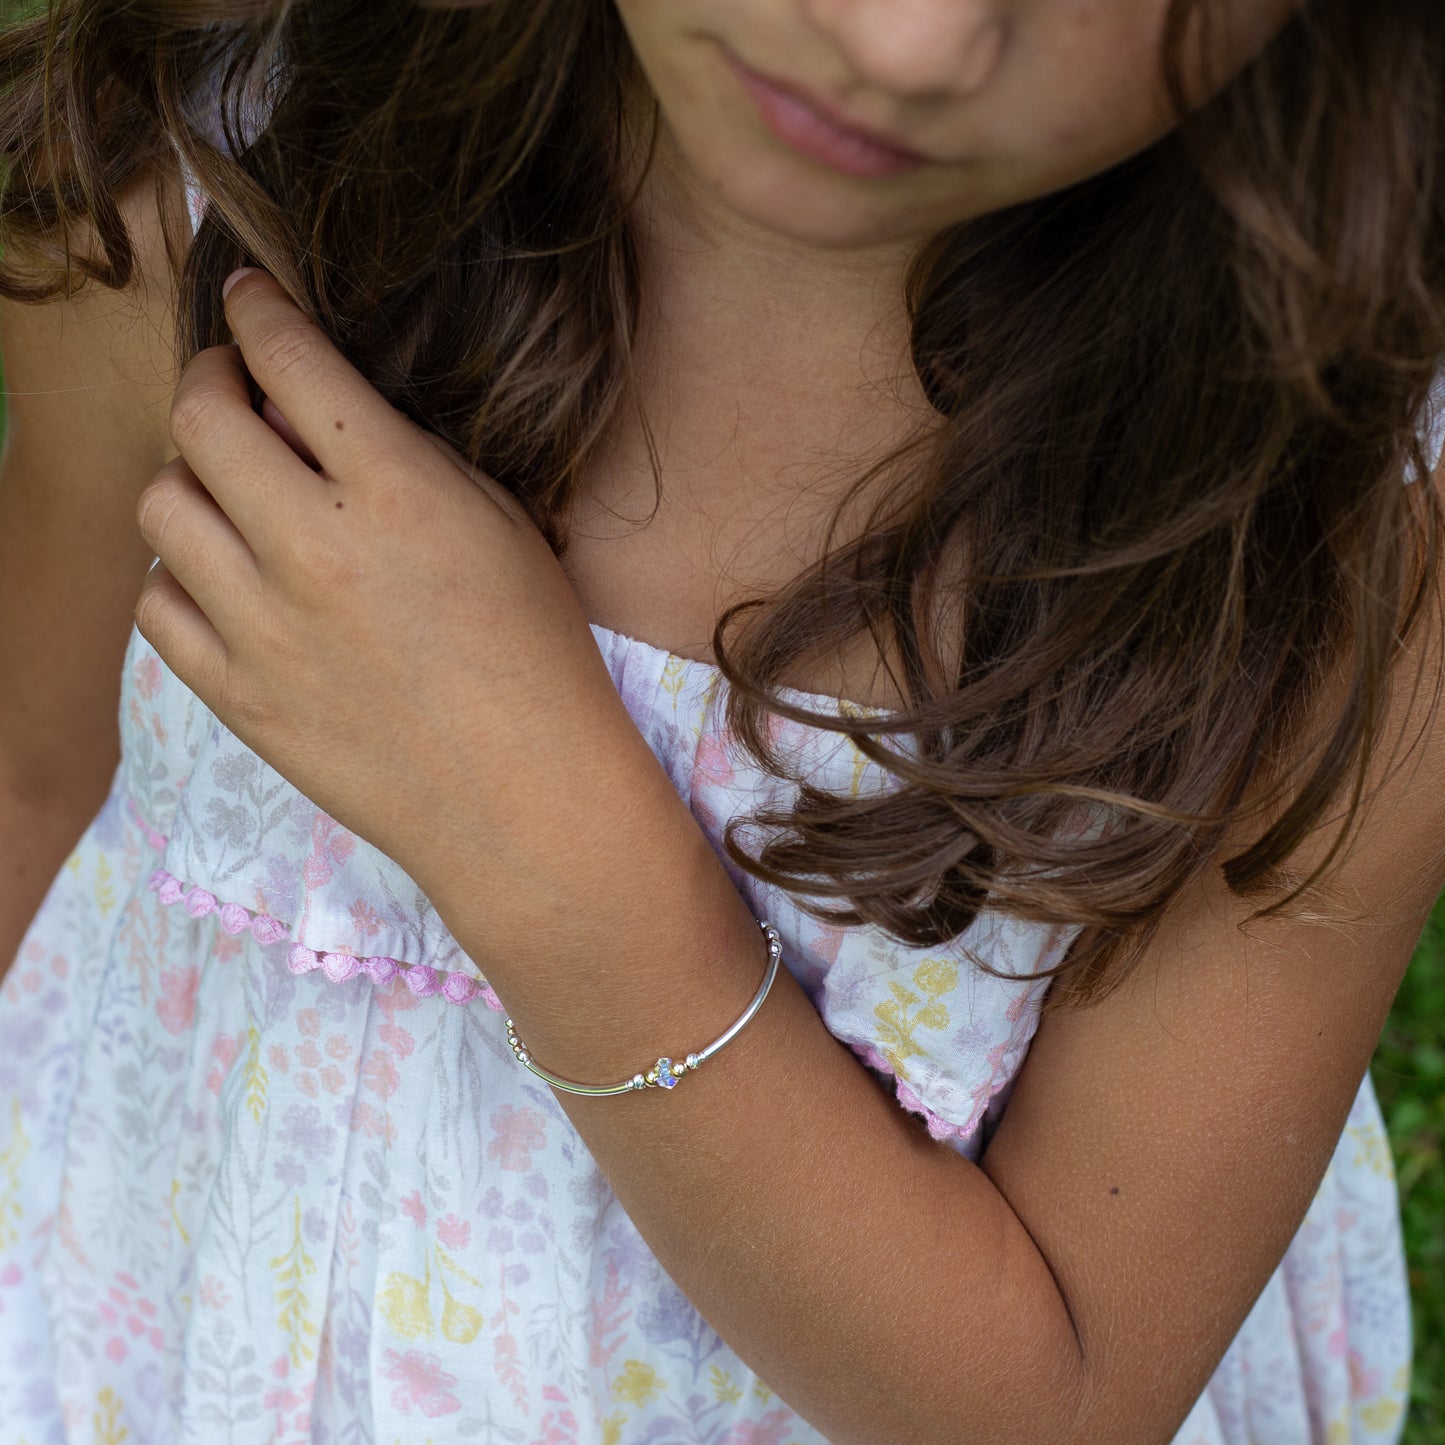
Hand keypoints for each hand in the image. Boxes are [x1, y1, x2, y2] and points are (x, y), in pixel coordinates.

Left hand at [135, 269, 679, 951]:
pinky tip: (228, 583)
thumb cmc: (537, 657)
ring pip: (161, 507)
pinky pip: (158, 605)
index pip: (288, 361)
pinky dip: (181, 576)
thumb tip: (317, 419)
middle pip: (199, 419)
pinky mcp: (237, 697)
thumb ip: (403, 459)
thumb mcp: (499, 526)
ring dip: (192, 481)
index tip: (250, 301)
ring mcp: (262, 628)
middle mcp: (312, 548)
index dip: (258, 312)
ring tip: (235, 500)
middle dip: (211, 382)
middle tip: (236, 392)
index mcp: (393, 493)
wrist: (524, 798)